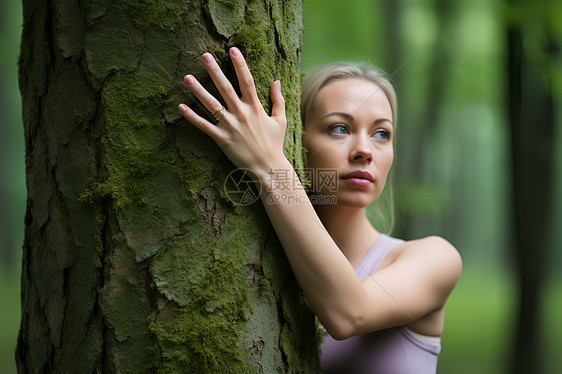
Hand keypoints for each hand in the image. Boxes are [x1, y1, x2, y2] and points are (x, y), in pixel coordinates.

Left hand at [178, 47, 287, 178]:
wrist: (268, 168)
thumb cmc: (274, 144)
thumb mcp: (280, 120)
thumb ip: (278, 100)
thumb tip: (276, 81)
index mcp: (255, 107)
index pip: (247, 81)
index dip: (240, 64)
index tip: (232, 50)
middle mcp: (242, 114)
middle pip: (225, 88)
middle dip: (214, 71)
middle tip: (204, 56)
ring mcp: (230, 127)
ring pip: (211, 105)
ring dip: (198, 91)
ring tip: (186, 77)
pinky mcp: (222, 140)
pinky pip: (204, 126)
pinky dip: (192, 117)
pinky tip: (181, 106)